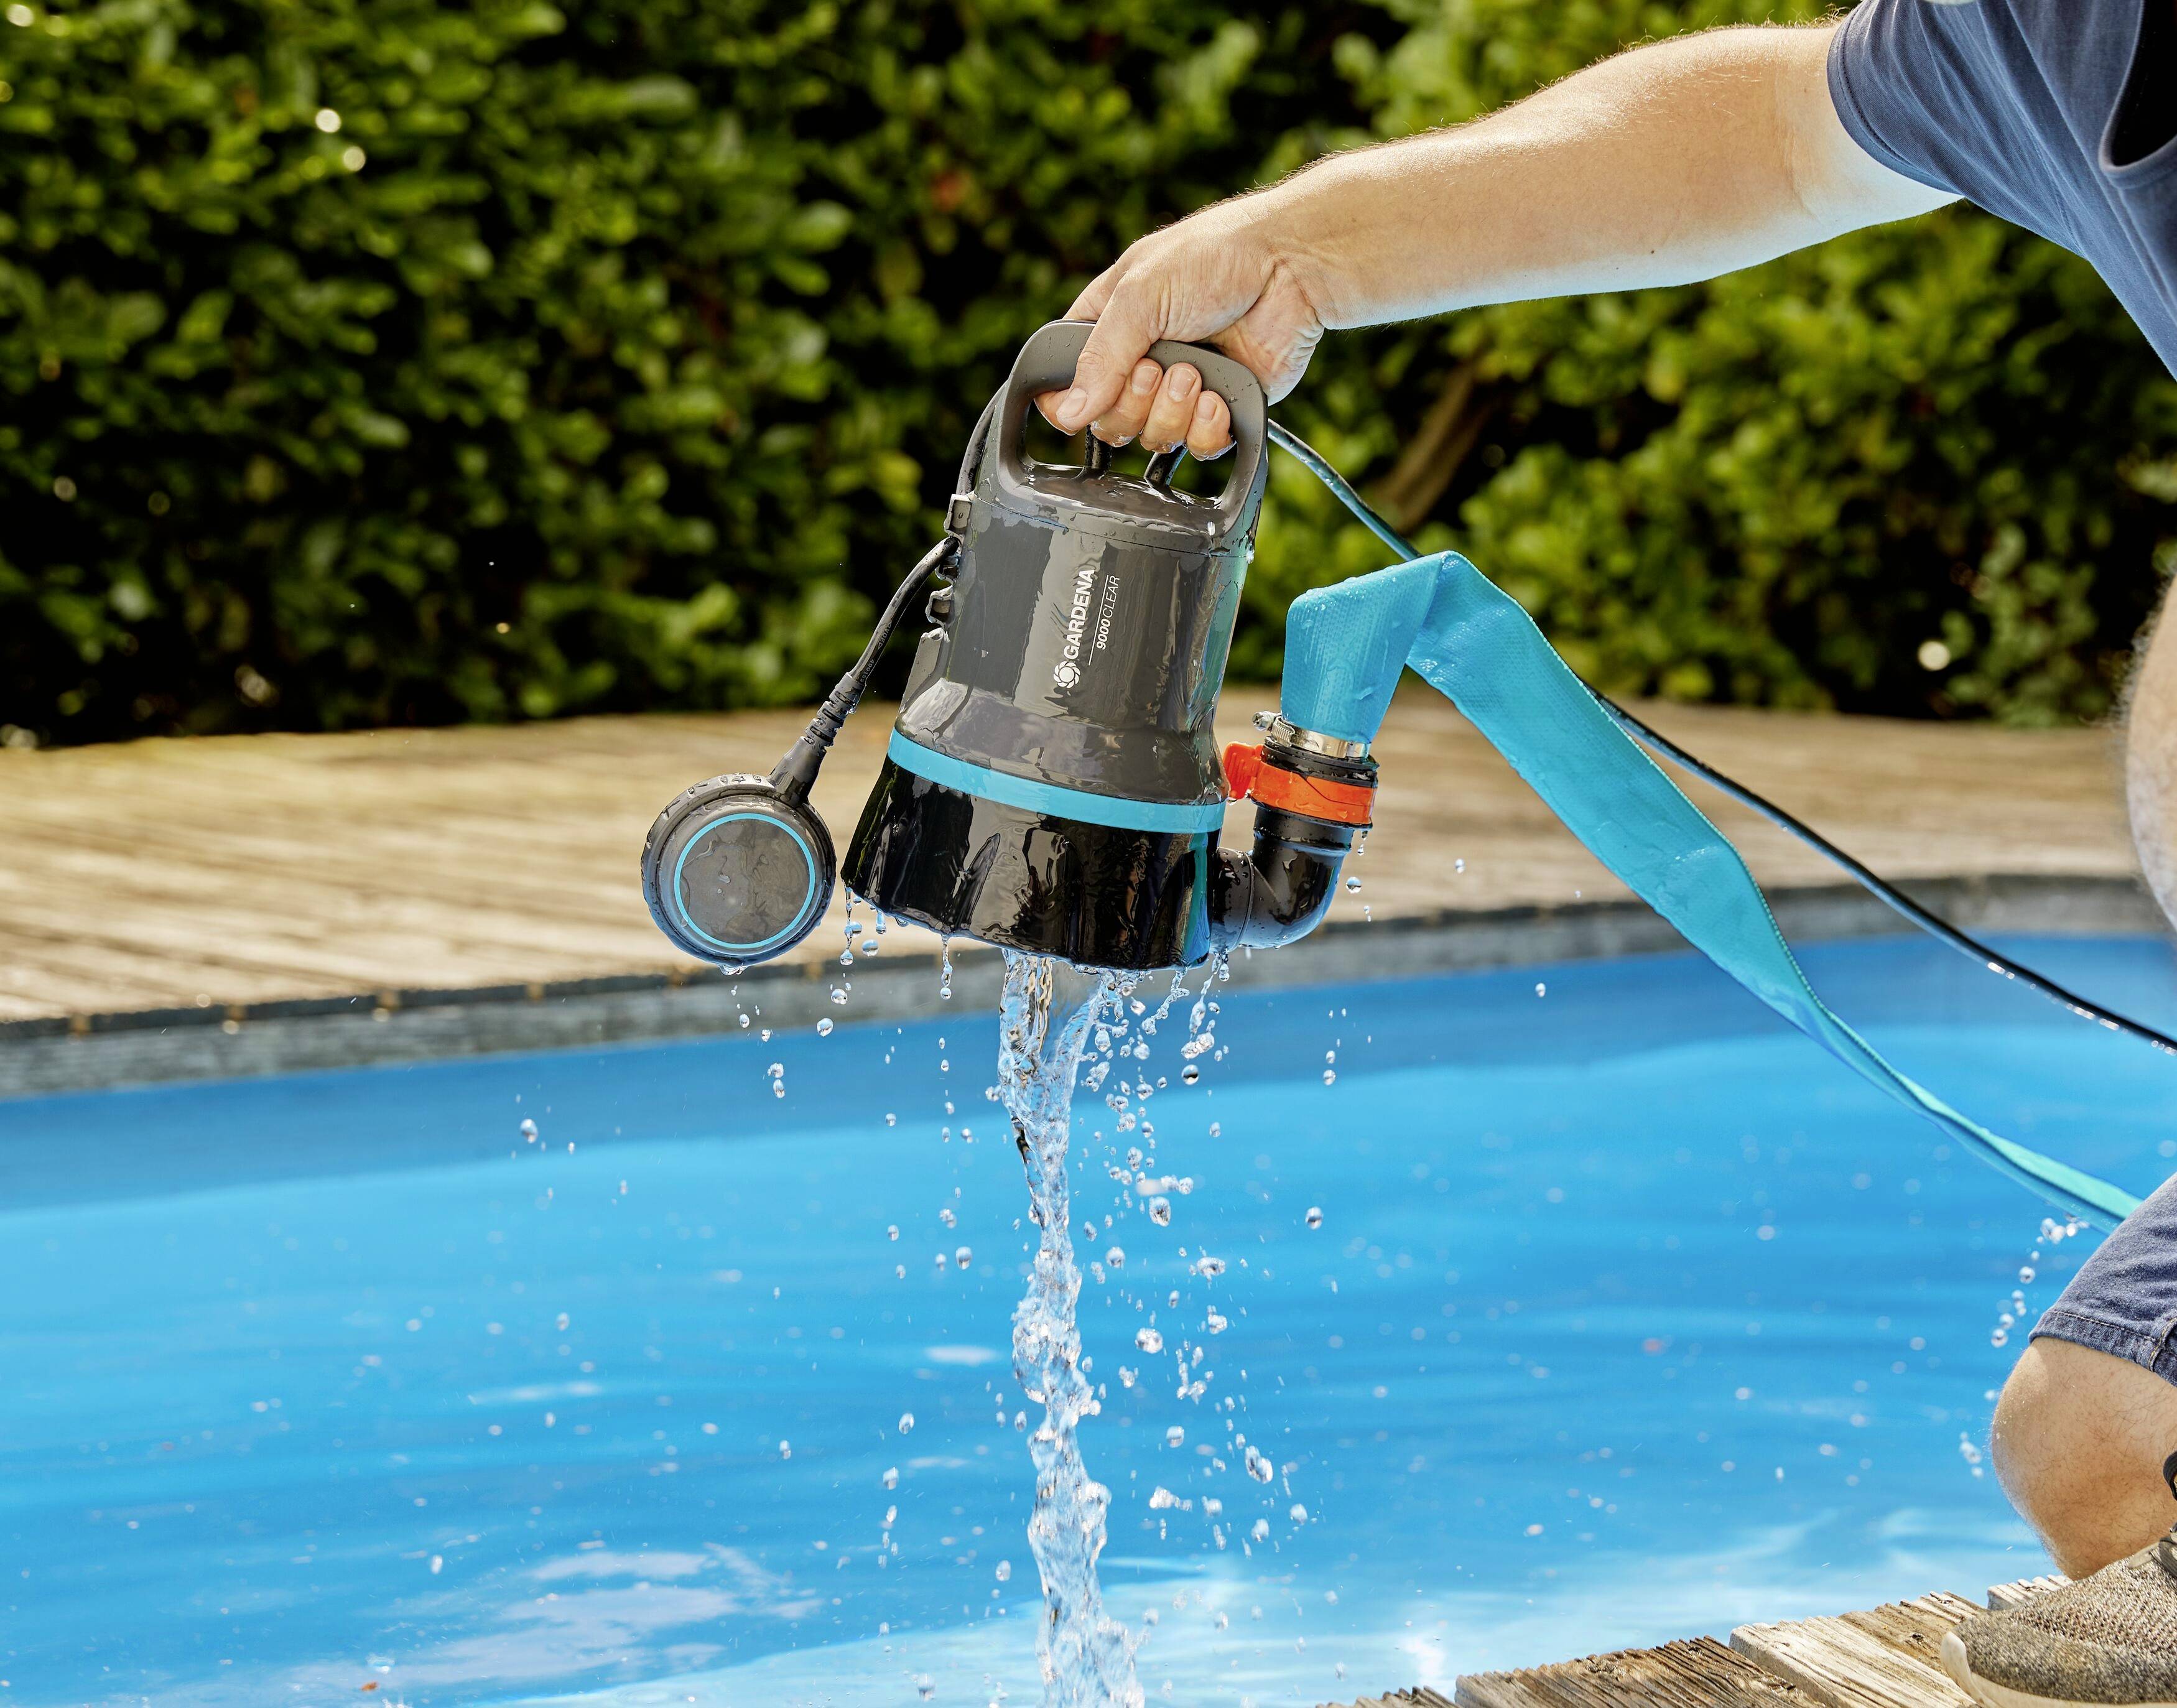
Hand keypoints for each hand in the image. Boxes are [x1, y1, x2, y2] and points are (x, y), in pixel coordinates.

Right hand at [1035, 197, 1326, 458]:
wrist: (1291, 269)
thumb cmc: (1215, 258)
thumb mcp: (1140, 295)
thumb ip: (1100, 356)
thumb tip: (1069, 412)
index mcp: (1107, 325)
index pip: (1065, 384)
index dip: (1069, 404)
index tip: (1085, 402)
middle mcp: (1139, 361)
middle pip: (1108, 423)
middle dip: (1133, 403)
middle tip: (1158, 367)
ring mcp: (1180, 389)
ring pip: (1152, 440)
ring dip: (1172, 411)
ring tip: (1195, 371)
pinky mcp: (1220, 410)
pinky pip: (1198, 448)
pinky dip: (1206, 427)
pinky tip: (1218, 395)